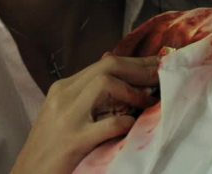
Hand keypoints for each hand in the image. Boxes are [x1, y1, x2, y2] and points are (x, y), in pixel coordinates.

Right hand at [10, 54, 159, 173]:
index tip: (157, 63)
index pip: (103, 64)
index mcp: (63, 88)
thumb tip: (116, 70)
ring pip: (106, 83)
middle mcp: (64, 96)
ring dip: (134, 90)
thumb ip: (86, 95)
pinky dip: (127, 123)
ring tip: (149, 101)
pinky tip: (134, 127)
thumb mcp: (64, 114)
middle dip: (140, 68)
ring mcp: (68, 117)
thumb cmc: (49, 148)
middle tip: (162, 74)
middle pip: (107, 66)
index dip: (134, 62)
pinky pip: (109, 124)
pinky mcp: (74, 141)